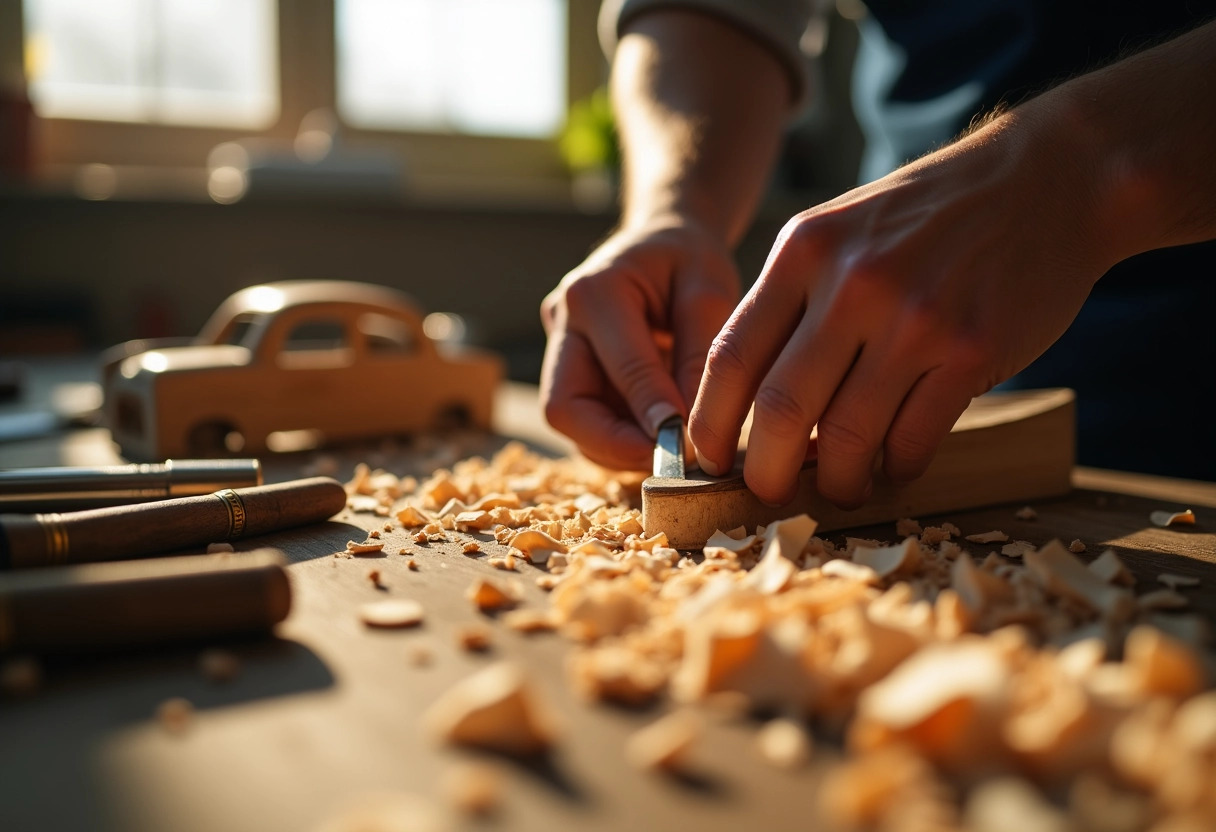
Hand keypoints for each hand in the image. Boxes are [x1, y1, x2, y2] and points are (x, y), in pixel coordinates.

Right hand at [540, 216, 738, 469]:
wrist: (663, 240)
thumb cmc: (690, 260)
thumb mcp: (709, 291)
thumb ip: (698, 354)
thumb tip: (688, 427)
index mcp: (593, 291)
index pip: (620, 369)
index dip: (651, 413)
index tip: (687, 445)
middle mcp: (563, 322)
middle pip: (564, 407)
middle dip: (614, 445)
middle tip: (670, 461)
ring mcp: (559, 348)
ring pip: (572, 423)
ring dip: (619, 446)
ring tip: (672, 449)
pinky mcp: (568, 371)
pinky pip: (586, 420)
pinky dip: (621, 437)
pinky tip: (659, 434)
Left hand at [689, 102, 1119, 507]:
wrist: (1048, 179)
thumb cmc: (930, 216)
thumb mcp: (840, 230)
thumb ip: (792, 301)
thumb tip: (747, 402)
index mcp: (804, 252)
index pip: (729, 358)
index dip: (709, 424)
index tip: (708, 459)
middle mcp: (852, 284)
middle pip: (780, 409)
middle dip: (765, 471)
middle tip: (768, 493)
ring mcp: (916, 318)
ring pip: (848, 436)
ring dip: (838, 480)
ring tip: (841, 487)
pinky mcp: (974, 349)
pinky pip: (916, 437)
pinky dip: (897, 466)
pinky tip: (895, 464)